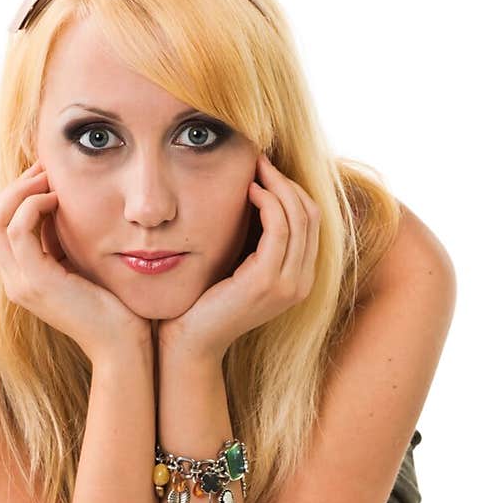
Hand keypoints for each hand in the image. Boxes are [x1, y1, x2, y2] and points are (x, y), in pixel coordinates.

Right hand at [0, 160, 150, 365]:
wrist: (122, 346)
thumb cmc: (112, 306)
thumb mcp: (80, 265)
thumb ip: (63, 240)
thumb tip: (61, 203)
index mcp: (21, 277)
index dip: (16, 194)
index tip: (43, 174)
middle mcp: (14, 281)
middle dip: (14, 186)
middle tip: (44, 168)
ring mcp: (21, 284)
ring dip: (22, 190)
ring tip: (50, 178)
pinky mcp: (36, 283)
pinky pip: (19, 230)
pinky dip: (33, 206)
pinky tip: (57, 199)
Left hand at [158, 152, 320, 362]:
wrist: (191, 341)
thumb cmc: (206, 302)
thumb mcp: (238, 266)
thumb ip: (255, 240)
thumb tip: (255, 193)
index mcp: (299, 279)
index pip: (311, 221)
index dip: (292, 190)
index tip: (266, 170)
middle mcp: (302, 283)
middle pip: (310, 214)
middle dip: (286, 181)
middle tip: (260, 161)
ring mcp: (289, 284)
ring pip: (299, 217)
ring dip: (277, 186)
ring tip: (254, 170)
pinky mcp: (268, 282)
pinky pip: (279, 229)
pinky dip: (267, 203)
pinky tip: (249, 191)